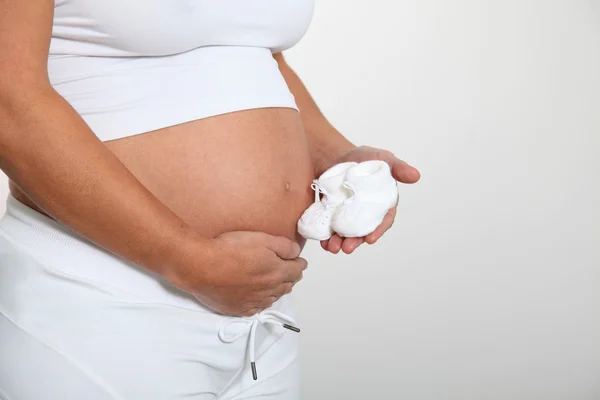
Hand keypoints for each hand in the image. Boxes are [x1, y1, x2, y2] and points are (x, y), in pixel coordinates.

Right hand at [169, 231, 306, 316]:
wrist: (201, 266)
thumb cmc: (229, 250)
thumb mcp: (261, 238)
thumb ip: (283, 246)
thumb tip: (296, 252)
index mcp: (276, 273)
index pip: (297, 270)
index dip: (299, 263)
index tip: (299, 261)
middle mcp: (268, 291)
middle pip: (287, 285)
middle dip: (291, 277)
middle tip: (291, 271)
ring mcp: (252, 302)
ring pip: (273, 298)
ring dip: (278, 290)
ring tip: (278, 284)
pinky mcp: (238, 309)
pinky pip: (256, 308)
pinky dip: (262, 302)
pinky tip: (260, 297)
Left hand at [318, 145, 419, 253]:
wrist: (336, 155)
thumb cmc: (364, 158)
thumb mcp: (383, 159)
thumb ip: (398, 168)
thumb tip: (416, 175)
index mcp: (382, 204)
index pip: (383, 221)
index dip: (378, 231)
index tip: (370, 239)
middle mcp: (366, 214)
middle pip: (362, 231)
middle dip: (355, 242)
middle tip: (347, 248)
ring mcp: (347, 215)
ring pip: (345, 233)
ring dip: (339, 243)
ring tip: (332, 247)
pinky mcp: (331, 215)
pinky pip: (329, 228)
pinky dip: (325, 236)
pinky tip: (322, 241)